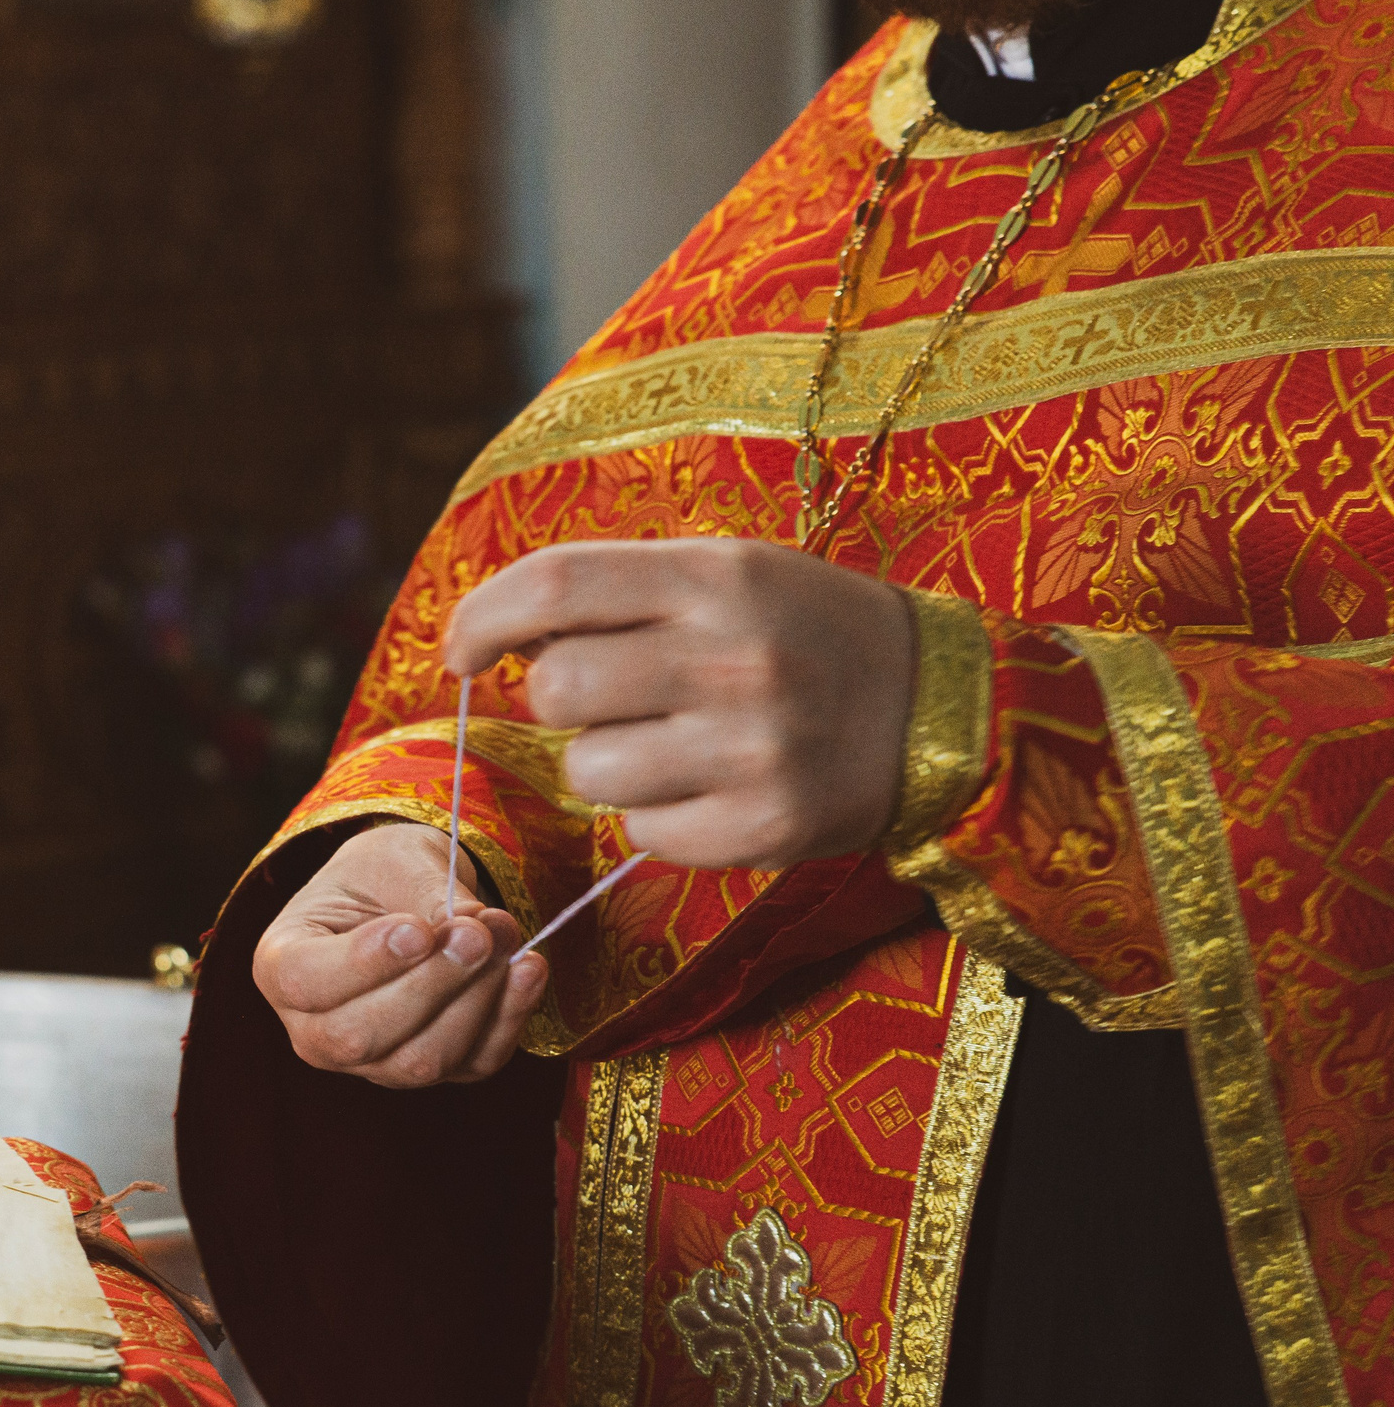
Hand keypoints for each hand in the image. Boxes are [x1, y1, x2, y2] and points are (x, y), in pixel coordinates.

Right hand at [253, 822, 548, 1087]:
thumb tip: (477, 931)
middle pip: (361, 1036)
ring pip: (419, 1062)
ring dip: (474, 1002)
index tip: (417, 929)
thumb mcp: (394, 862)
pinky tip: (529, 969)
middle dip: (430, 985)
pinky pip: (473, 1062)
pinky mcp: (434, 1070)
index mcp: (281, 965)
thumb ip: (427, 896)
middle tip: (478, 931)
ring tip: (506, 937)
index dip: (363, 963)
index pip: (306, 983)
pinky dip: (509, 1017)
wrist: (408, 896)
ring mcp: (373, 1062)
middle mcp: (315, 1029)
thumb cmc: (383, 873)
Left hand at [443, 538, 914, 870]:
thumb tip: (505, 632)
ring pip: (589, 770)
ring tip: (670, 743)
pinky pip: (643, 832)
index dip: (484, 618)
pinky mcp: (762, 825)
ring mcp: (749, 748)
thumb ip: (623, 591)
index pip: (555, 584)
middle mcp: (730, 658)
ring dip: (604, 763)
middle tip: (602, 698)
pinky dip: (657, 816)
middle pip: (557, 688)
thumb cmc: (806, 632)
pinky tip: (711, 786)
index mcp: (715, 576)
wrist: (942, 709)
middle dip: (555, 699)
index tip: (463, 649)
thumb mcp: (730, 573)